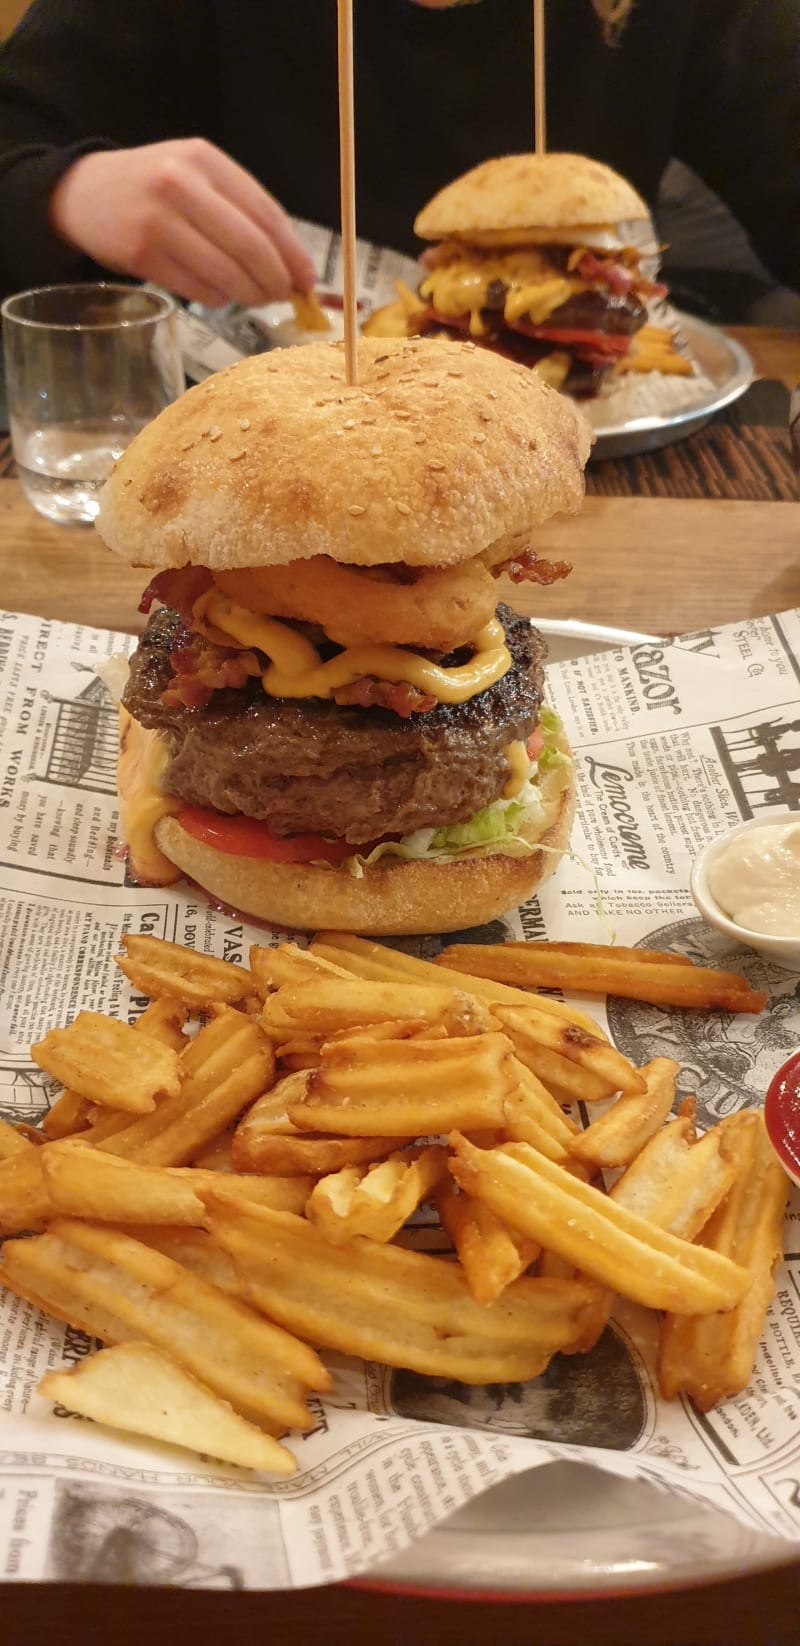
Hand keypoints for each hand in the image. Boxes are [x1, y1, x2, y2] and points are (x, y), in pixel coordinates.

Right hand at [49, 138, 317, 307]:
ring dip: (248, 295)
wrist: (84, 193)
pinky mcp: (140, 254)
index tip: (308, 279)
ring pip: (225, 273)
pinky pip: (197, 289)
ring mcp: (158, 221)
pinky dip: (217, 299)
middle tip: (283, 296)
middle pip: (249, 247)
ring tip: (254, 297)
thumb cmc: (153, 188)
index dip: (293, 253)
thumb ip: (241, 210)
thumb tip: (291, 265)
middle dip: (274, 280)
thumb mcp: (196, 175)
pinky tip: (219, 294)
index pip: (265, 214)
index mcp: (204, 159)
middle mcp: (181, 184)